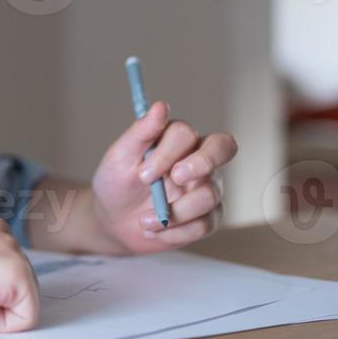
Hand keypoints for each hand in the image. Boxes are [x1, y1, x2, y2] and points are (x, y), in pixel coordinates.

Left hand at [89, 101, 236, 253]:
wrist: (112, 221)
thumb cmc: (116, 183)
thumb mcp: (121, 157)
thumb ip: (142, 132)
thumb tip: (161, 106)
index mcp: (177, 141)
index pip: (188, 134)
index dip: (169, 152)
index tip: (143, 173)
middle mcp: (199, 160)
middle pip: (225, 146)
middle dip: (202, 163)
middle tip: (175, 178)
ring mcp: (208, 189)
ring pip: (209, 195)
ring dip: (173, 213)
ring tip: (144, 220)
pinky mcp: (207, 218)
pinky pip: (204, 226)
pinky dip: (174, 232)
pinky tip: (154, 230)